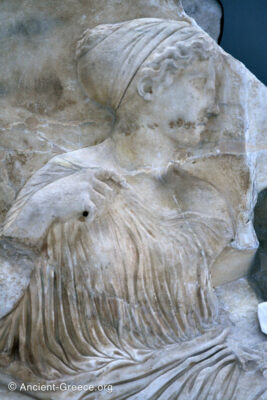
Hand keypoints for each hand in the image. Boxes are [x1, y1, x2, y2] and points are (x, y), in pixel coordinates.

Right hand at [3, 167, 126, 243]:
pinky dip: (87, 219)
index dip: (118, 178)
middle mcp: (88, 179)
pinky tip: (78, 218)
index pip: (106, 172)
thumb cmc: (57, 198)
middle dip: (98, 204)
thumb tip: (107, 194)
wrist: (44, 205)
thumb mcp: (72, 186)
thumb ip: (87, 186)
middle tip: (84, 210)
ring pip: (101, 204)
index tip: (126, 186)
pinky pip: (94, 213)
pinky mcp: (86, 201)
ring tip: (77, 212)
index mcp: (85, 173)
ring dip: (91, 212)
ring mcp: (88, 189)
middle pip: (107, 193)